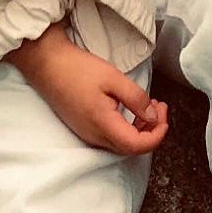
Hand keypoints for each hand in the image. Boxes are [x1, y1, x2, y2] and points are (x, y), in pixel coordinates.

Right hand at [7, 24, 168, 155]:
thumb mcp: (113, 78)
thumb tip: (152, 116)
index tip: (165, 116)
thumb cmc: (77, 68)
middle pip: (130, 148)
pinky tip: (130, 110)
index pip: (137, 146)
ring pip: (120, 144)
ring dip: (139, 130)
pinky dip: (126, 127)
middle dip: (151, 131)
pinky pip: (110, 137)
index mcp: (102, 124)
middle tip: (160, 108)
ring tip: (149, 106)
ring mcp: (86, 134)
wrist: (47, 64)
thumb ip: (136, 99)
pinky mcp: (82, 128)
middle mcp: (93, 136)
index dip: (157, 135)